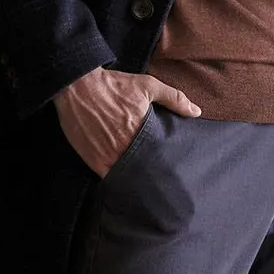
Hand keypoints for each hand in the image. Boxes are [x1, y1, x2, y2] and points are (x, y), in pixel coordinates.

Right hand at [52, 68, 200, 178]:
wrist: (77, 86)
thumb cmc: (114, 86)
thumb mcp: (147, 86)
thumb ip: (174, 98)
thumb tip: (196, 111)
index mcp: (140, 132)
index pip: (159, 158)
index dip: (165, 166)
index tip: (171, 170)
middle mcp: (124, 148)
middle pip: (144, 171)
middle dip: (152, 176)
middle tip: (162, 184)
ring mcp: (108, 156)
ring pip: (128, 178)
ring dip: (136, 182)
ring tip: (146, 186)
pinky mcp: (93, 161)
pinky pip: (109, 179)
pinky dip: (117, 181)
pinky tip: (125, 184)